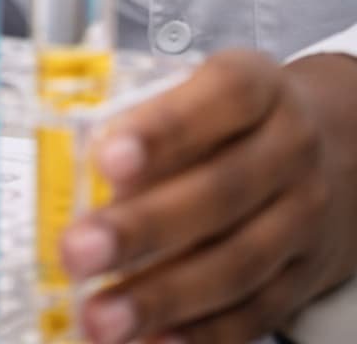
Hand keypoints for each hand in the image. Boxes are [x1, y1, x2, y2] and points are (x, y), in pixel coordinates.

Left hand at [61, 49, 356, 343]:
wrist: (334, 155)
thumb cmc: (236, 118)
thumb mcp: (204, 89)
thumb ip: (148, 116)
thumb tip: (73, 166)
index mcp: (260, 87)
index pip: (222, 97)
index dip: (164, 129)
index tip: (107, 159)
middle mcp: (290, 150)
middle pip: (220, 192)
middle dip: (142, 228)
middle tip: (78, 250)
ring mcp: (302, 218)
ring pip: (236, 264)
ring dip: (161, 296)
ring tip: (100, 315)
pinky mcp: (303, 276)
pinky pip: (255, 312)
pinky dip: (201, 332)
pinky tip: (151, 340)